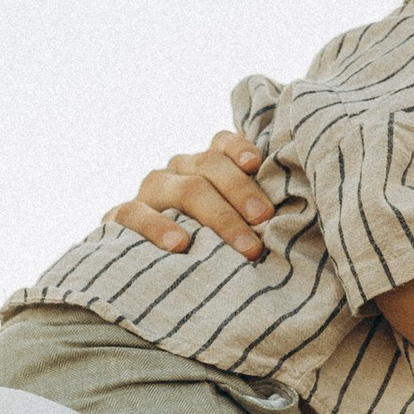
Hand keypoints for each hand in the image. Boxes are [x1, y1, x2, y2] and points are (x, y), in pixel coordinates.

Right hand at [106, 131, 272, 258]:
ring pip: (185, 190)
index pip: (220, 143)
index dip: (239, 148)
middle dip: (241, 193)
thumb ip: (250, 216)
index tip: (256, 164)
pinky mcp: (121, 216)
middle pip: (209, 167)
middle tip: (264, 222)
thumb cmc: (201, 247)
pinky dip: (158, 228)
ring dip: (218, 217)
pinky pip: (136, 214)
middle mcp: (176, 172)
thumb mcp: (224, 226)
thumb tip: (292, 221)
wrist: (136, 269)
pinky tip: (179, 244)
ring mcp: (149, 193)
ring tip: (244, 247)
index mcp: (202, 167)